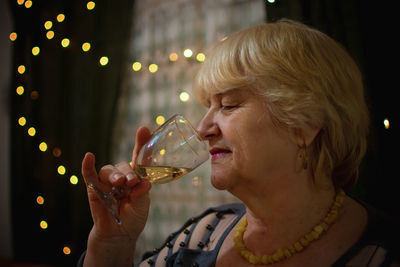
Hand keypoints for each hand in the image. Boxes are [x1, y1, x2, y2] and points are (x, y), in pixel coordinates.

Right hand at [81, 126, 151, 266]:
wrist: (119, 235)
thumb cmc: (133, 218)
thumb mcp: (142, 206)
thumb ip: (142, 194)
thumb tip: (145, 182)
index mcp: (136, 177)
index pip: (139, 158)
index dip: (142, 143)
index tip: (144, 130)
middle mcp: (122, 176)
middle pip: (123, 165)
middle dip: (128, 172)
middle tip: (132, 182)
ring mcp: (107, 182)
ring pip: (109, 170)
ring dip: (115, 175)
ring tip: (120, 184)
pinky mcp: (93, 188)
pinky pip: (89, 174)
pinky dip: (87, 165)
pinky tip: (88, 157)